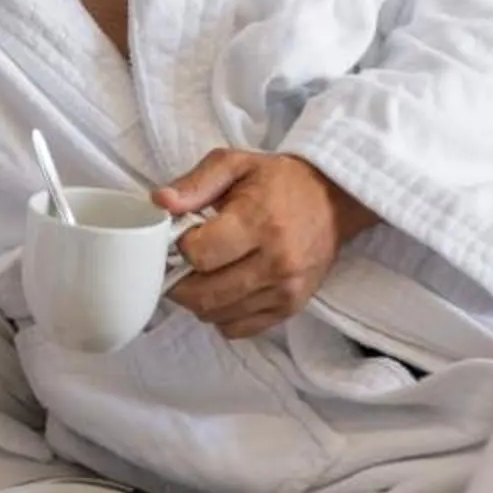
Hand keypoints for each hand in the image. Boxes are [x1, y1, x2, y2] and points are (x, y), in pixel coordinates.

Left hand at [154, 152, 373, 339]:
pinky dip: (221, 314)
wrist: (332, 200)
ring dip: (197, 298)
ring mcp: (285, 290)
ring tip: (203, 273)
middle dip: (179, 280)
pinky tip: (224, 288)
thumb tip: (160, 202)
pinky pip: (236, 328)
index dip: (180, 247)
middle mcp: (276, 262)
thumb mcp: (235, 164)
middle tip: (180, 262)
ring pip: (215, 314)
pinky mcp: (289, 307)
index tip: (183, 236)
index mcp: (260, 222)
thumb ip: (195, 183)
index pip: (199, 255)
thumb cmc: (279, 182)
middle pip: (202, 294)